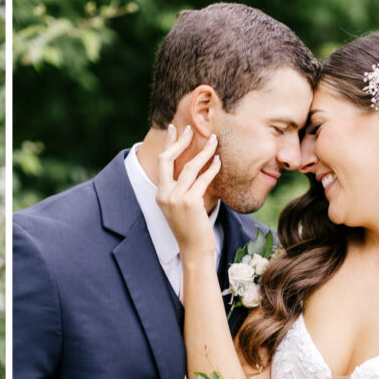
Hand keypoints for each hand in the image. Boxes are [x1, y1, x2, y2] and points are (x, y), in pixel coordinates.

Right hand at [156, 124, 220, 258]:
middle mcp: (164, 194)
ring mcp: (176, 198)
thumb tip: (191, 169)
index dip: (169, 144)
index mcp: (160, 194)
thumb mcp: (180, 206)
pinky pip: (203, 180)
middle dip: (180, 141)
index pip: (162, 163)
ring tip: (214, 141)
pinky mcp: (190, 202)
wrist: (194, 249)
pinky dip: (212, 169)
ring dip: (203, 152)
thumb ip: (181, 189)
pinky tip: (218, 162)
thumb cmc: (190, 228)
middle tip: (191, 128)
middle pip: (167, 159)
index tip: (175, 129)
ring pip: (189, 167)